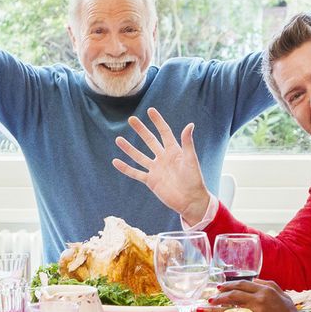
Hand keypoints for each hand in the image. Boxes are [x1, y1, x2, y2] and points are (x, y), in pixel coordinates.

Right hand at [112, 108, 210, 226]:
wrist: (190, 201)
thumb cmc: (194, 180)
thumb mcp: (191, 160)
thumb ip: (187, 143)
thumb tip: (190, 124)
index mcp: (174, 151)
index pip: (164, 132)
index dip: (158, 121)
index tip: (150, 110)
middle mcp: (163, 158)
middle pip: (149, 141)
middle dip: (140, 130)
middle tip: (131, 119)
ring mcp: (156, 169)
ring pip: (139, 156)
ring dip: (129, 148)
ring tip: (118, 139)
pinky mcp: (150, 181)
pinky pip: (135, 173)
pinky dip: (125, 168)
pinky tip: (115, 161)